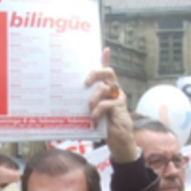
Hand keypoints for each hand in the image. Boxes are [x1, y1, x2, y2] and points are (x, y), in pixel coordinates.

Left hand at [85, 48, 138, 163]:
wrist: (119, 142)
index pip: (107, 71)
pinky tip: (94, 121)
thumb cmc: (105, 127)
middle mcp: (115, 90)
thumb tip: (71, 97)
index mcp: (108, 90)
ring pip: (102, 89)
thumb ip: (89, 103)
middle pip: (107, 72)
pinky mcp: (119, 107)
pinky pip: (104, 104)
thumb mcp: (95, 113)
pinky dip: (96, 113)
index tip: (104, 49)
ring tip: (88, 112)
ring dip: (91, 100)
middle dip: (95, 73)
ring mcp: (118, 98)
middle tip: (85, 82)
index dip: (106, 59)